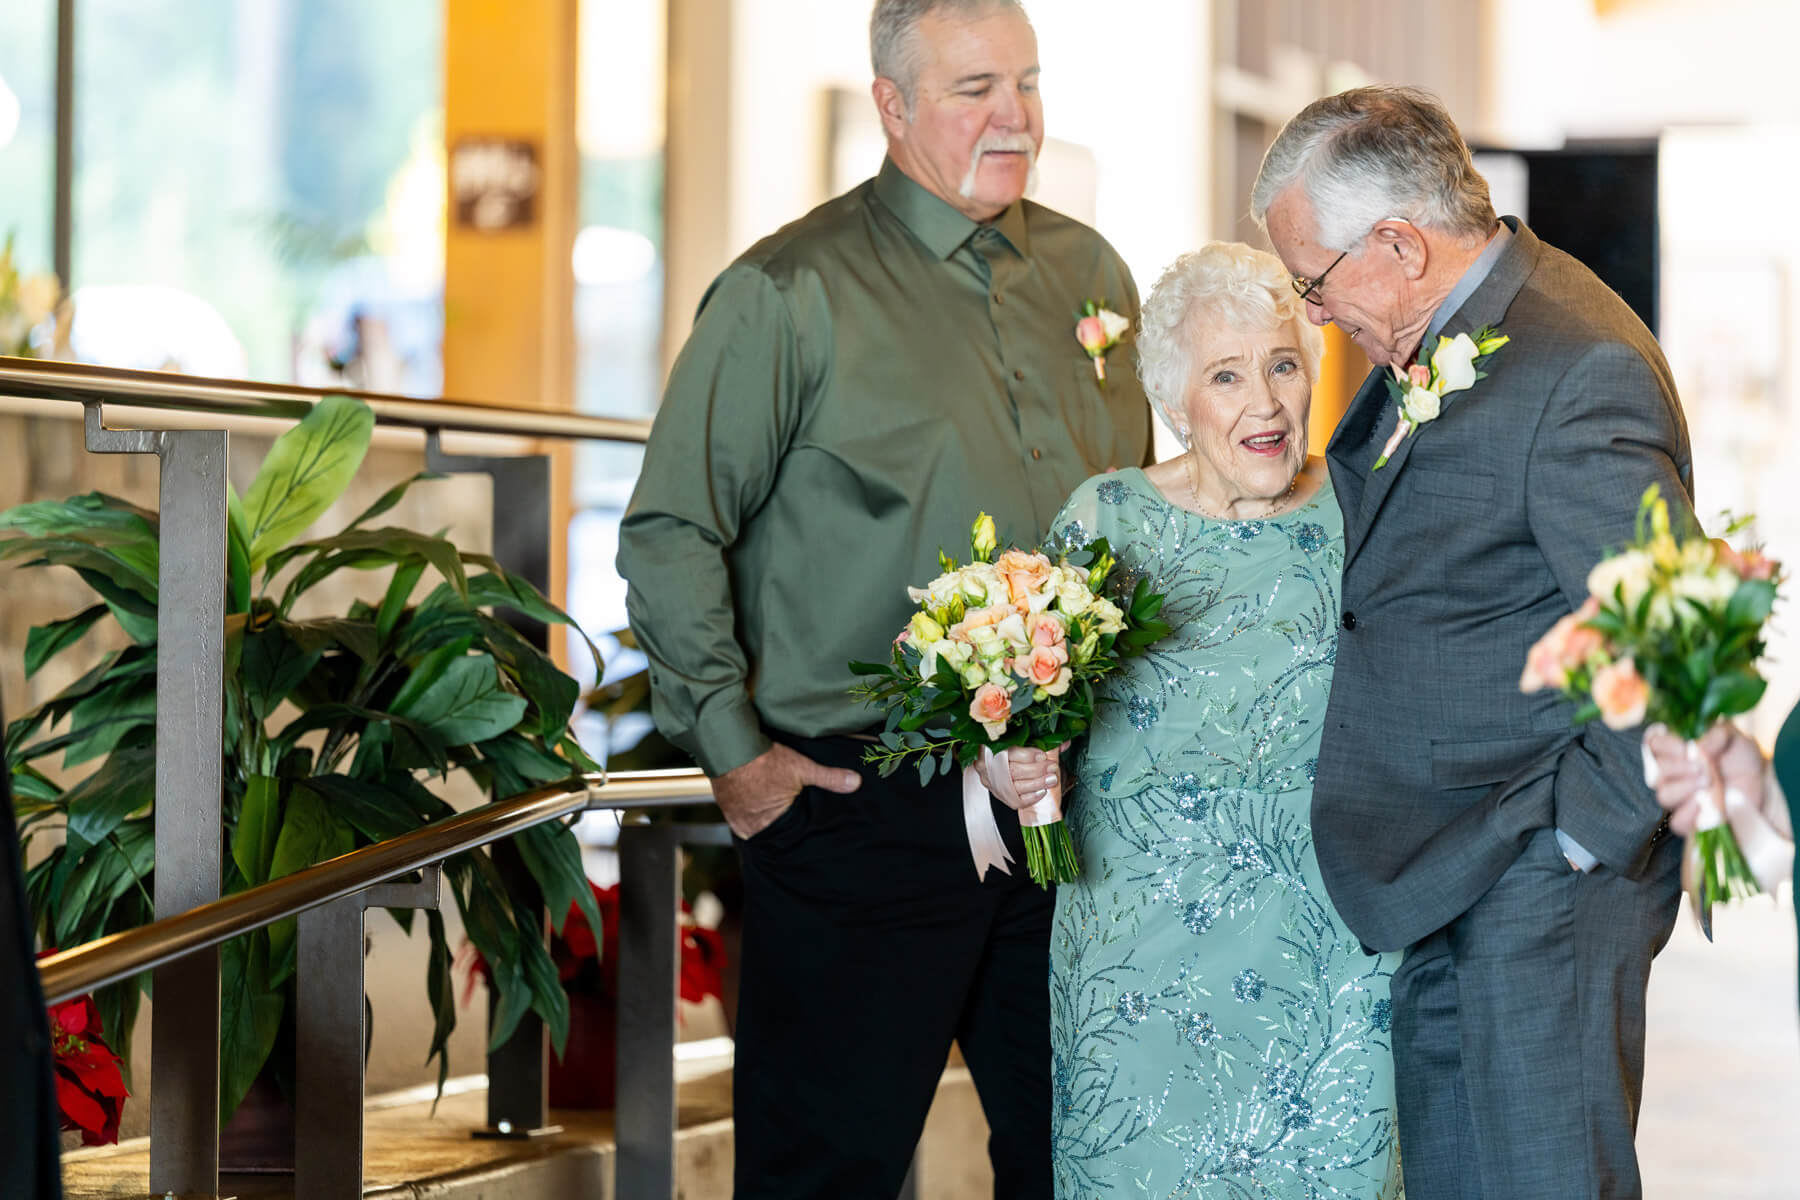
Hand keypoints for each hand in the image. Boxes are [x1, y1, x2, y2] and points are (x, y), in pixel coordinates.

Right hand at [711, 743, 860, 838]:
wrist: (728, 746)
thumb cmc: (764, 760)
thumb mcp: (802, 767)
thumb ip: (829, 778)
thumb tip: (855, 783)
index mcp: (771, 824)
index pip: (788, 836)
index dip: (795, 828)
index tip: (799, 822)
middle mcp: (750, 826)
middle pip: (770, 831)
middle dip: (778, 825)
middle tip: (785, 815)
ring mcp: (734, 818)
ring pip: (753, 824)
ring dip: (760, 818)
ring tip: (769, 807)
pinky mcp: (724, 805)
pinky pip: (738, 815)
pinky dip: (746, 810)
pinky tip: (753, 802)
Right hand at [975, 746, 1062, 811]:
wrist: (992, 762)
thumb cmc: (1007, 749)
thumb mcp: (1020, 740)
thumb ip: (1040, 741)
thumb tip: (1063, 743)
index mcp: (992, 749)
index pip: (1009, 753)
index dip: (1027, 755)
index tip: (1043, 755)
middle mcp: (989, 767)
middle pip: (1013, 771)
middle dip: (1037, 770)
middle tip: (1052, 768)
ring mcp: (993, 783)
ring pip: (1015, 787)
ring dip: (1037, 783)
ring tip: (1051, 779)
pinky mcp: (1000, 794)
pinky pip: (1015, 801)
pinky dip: (1031, 797)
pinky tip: (1042, 791)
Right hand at [1643, 723, 1770, 837]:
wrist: (1761, 784)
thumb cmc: (1741, 757)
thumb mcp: (1735, 737)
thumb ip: (1717, 734)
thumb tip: (1699, 747)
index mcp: (1676, 750)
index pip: (1654, 745)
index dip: (1666, 746)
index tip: (1686, 747)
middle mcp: (1673, 774)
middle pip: (1655, 773)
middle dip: (1678, 769)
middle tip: (1702, 768)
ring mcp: (1680, 798)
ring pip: (1664, 796)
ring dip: (1684, 789)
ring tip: (1707, 784)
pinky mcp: (1692, 820)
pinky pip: (1678, 821)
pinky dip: (1691, 813)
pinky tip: (1706, 804)